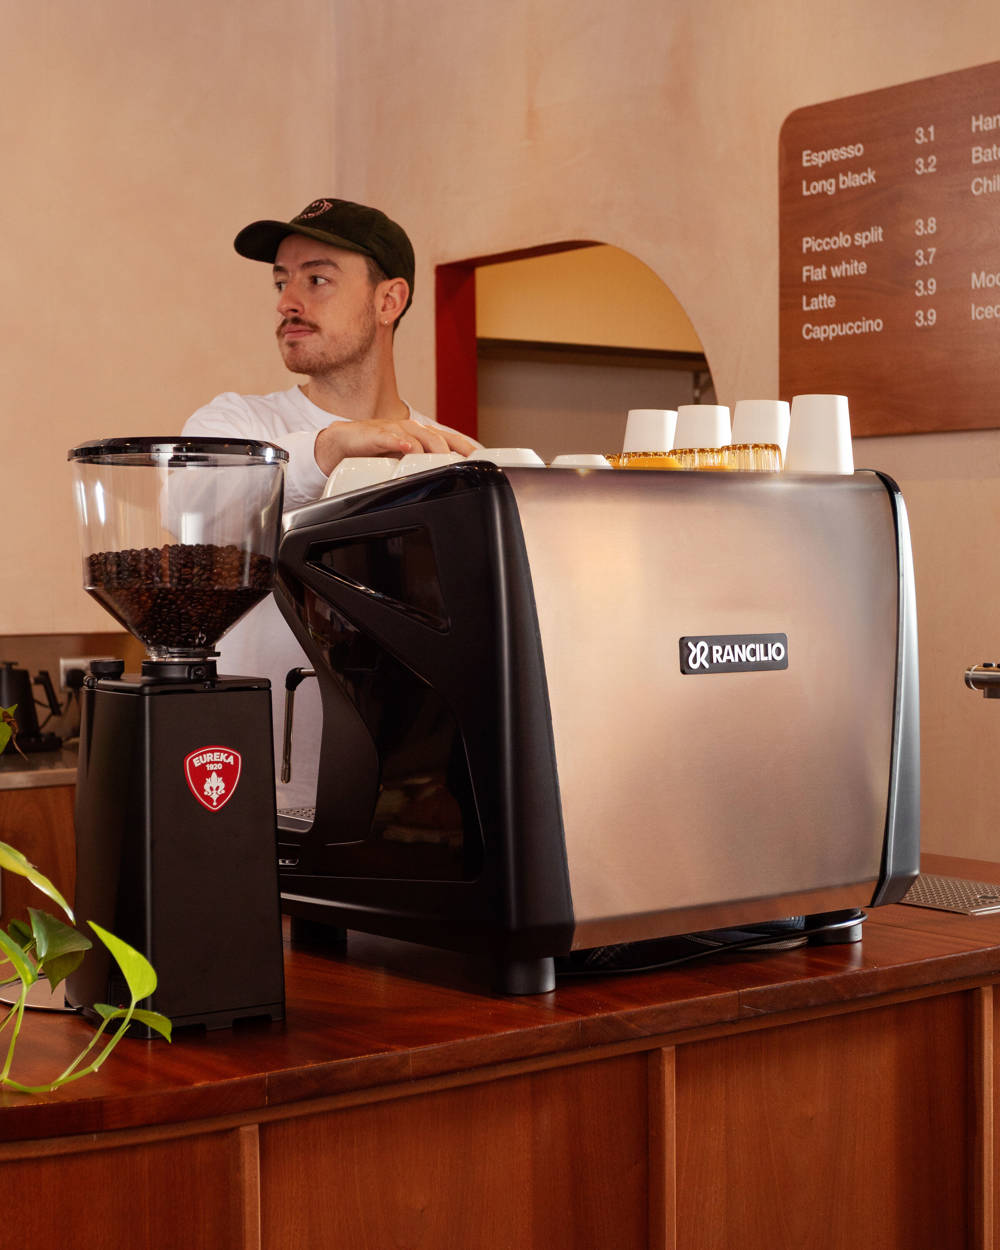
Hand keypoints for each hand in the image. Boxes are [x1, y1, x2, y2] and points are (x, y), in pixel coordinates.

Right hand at [314, 417, 476, 474]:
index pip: (451, 439)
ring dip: (431, 448)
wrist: (346, 442)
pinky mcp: (376, 434)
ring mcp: (395, 429)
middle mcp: (413, 430)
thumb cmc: (379, 450)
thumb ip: (426, 467)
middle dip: (451, 452)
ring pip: (418, 437)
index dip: (466, 448)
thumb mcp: (407, 461)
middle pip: (438, 438)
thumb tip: (450, 484)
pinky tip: (407, 448)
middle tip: (463, 467)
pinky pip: (390, 437)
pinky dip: (399, 441)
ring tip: (442, 459)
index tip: (482, 460)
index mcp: (423, 436)